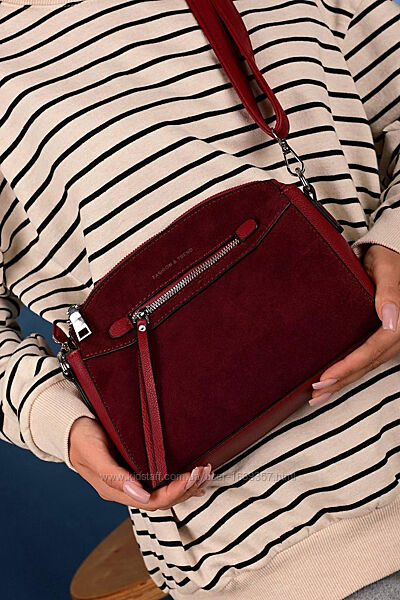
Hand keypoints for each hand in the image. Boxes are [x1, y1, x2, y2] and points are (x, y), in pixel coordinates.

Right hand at [69, 416, 213, 508]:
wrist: (71, 427)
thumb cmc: (81, 438)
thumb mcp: (94, 454)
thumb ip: (115, 476)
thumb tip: (141, 497)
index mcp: (117, 490)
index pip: (153, 501)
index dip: (175, 492)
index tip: (191, 476)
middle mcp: (127, 489)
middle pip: (163, 499)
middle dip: (187, 488)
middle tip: (204, 472)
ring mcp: (133, 481)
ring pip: (165, 492)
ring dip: (187, 486)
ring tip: (205, 474)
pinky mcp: (136, 470)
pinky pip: (162, 482)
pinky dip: (181, 481)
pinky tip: (193, 478)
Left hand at [310, 244, 399, 405]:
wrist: (392, 253)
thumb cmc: (387, 258)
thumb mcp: (387, 269)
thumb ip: (389, 292)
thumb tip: (391, 318)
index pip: (374, 349)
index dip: (350, 365)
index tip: (326, 376)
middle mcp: (398, 333)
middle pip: (369, 363)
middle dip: (342, 380)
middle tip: (315, 393)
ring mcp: (392, 338)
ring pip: (368, 366)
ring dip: (344, 382)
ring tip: (319, 395)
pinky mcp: (383, 339)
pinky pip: (368, 360)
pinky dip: (350, 373)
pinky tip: (334, 382)